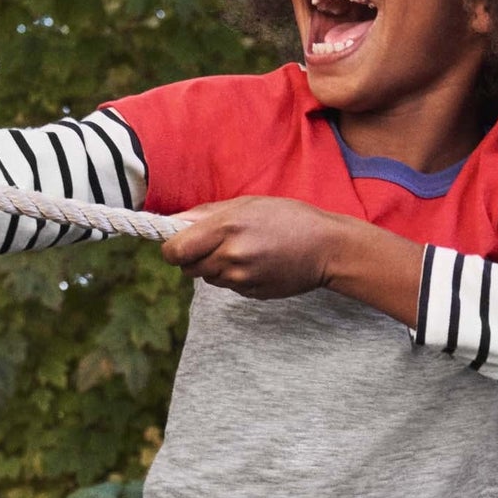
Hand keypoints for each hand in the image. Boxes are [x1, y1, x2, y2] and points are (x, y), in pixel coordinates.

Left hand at [161, 197, 342, 299]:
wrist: (325, 247)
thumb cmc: (287, 217)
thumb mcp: (246, 204)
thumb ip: (205, 214)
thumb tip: (172, 221)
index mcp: (225, 227)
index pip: (174, 251)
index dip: (172, 249)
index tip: (179, 243)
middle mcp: (230, 256)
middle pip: (187, 268)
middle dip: (193, 257)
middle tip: (214, 244)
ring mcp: (241, 278)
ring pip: (207, 278)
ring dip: (215, 267)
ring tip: (243, 250)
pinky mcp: (250, 293)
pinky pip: (228, 286)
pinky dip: (234, 276)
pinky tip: (256, 263)